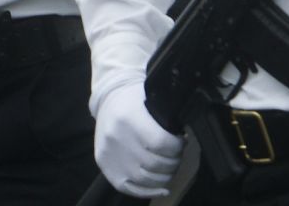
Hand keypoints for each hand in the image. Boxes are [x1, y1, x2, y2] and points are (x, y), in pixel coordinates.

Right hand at [94, 83, 182, 198]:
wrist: (108, 99)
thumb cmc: (134, 98)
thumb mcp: (152, 96)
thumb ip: (166, 116)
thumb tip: (184, 138)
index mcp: (129, 118)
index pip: (160, 142)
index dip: (177, 147)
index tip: (183, 142)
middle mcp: (117, 139)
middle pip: (153, 163)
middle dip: (173, 163)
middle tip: (178, 156)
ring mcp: (109, 156)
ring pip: (143, 178)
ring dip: (164, 177)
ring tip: (171, 168)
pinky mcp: (104, 167)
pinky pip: (128, 187)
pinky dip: (148, 191)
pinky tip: (162, 189)